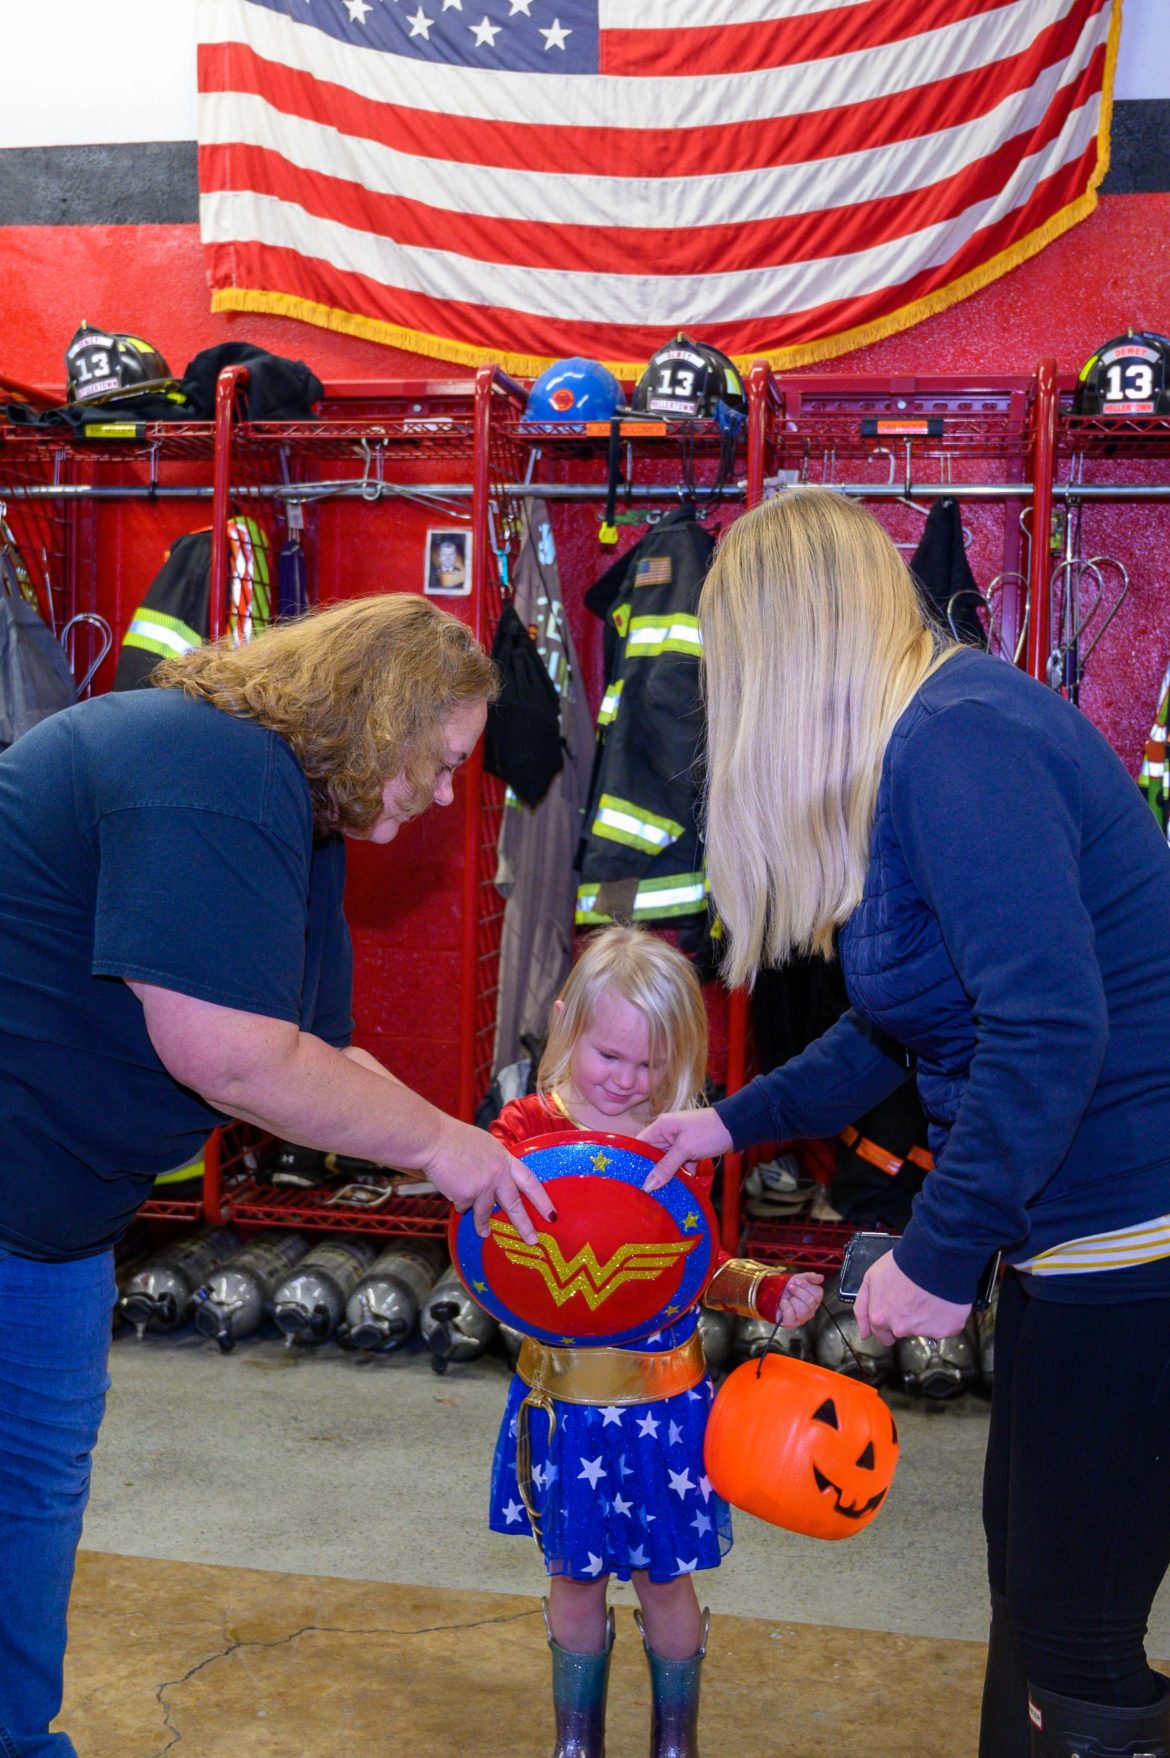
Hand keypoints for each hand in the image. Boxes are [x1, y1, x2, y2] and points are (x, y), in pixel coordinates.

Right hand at [423, 1116, 553, 1243]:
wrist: (434, 1140)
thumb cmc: (454, 1139)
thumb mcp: (484, 1147)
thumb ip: (494, 1164)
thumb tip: (494, 1181)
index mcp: (504, 1159)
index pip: (530, 1181)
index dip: (541, 1199)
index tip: (551, 1214)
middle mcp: (498, 1174)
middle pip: (514, 1205)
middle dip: (524, 1225)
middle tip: (532, 1240)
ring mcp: (483, 1186)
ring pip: (486, 1212)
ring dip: (483, 1224)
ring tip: (484, 1233)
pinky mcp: (467, 1196)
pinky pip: (464, 1207)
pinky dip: (459, 1203)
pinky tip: (452, 1191)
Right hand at [638, 1107, 732, 1190]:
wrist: (736, 1127)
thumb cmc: (709, 1132)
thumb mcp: (685, 1149)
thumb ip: (666, 1168)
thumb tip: (648, 1185)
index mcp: (661, 1127)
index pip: (639, 1144)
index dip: (633, 1161)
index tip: (629, 1180)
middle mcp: (666, 1133)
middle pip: (652, 1155)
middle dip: (651, 1172)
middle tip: (645, 1192)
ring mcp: (678, 1141)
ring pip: (666, 1162)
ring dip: (667, 1175)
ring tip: (661, 1193)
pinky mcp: (689, 1148)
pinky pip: (678, 1163)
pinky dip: (681, 1173)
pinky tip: (682, 1187)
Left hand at [764, 1271, 823, 1328]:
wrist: (772, 1294)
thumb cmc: (787, 1289)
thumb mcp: (798, 1279)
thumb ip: (810, 1277)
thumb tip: (821, 1277)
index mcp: (814, 1300)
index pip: (818, 1293)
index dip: (806, 1285)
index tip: (797, 1281)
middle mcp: (810, 1310)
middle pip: (810, 1301)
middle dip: (798, 1292)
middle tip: (790, 1288)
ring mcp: (802, 1318)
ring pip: (803, 1310)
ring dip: (792, 1300)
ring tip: (787, 1298)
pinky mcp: (791, 1323)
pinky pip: (791, 1315)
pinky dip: (785, 1306)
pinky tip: (783, 1304)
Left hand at [854, 1249, 970, 1345]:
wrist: (934, 1257)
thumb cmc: (902, 1264)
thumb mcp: (871, 1278)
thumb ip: (863, 1308)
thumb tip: (863, 1334)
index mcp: (880, 1317)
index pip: (882, 1335)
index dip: (888, 1323)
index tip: (896, 1310)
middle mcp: (900, 1329)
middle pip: (902, 1333)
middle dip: (905, 1322)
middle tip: (912, 1299)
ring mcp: (923, 1331)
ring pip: (923, 1329)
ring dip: (924, 1317)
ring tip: (928, 1294)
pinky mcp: (945, 1329)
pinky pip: (944, 1327)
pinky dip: (944, 1317)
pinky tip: (943, 1300)